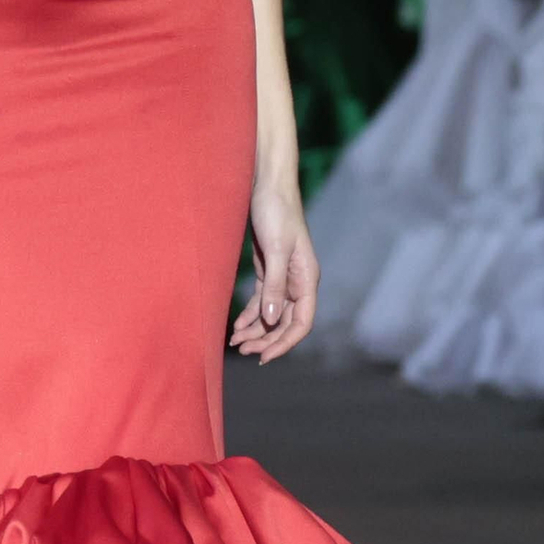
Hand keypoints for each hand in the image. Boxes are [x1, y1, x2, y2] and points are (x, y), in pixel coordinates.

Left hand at [230, 185, 318, 364]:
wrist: (267, 186)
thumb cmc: (277, 213)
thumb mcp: (275, 250)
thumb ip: (274, 285)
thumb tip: (270, 320)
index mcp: (307, 279)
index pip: (301, 322)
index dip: (284, 342)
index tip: (265, 356)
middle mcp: (297, 282)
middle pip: (285, 323)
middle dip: (266, 340)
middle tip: (243, 351)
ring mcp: (283, 278)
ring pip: (271, 315)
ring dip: (256, 331)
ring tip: (236, 343)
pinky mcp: (268, 271)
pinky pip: (261, 302)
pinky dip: (250, 316)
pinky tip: (237, 327)